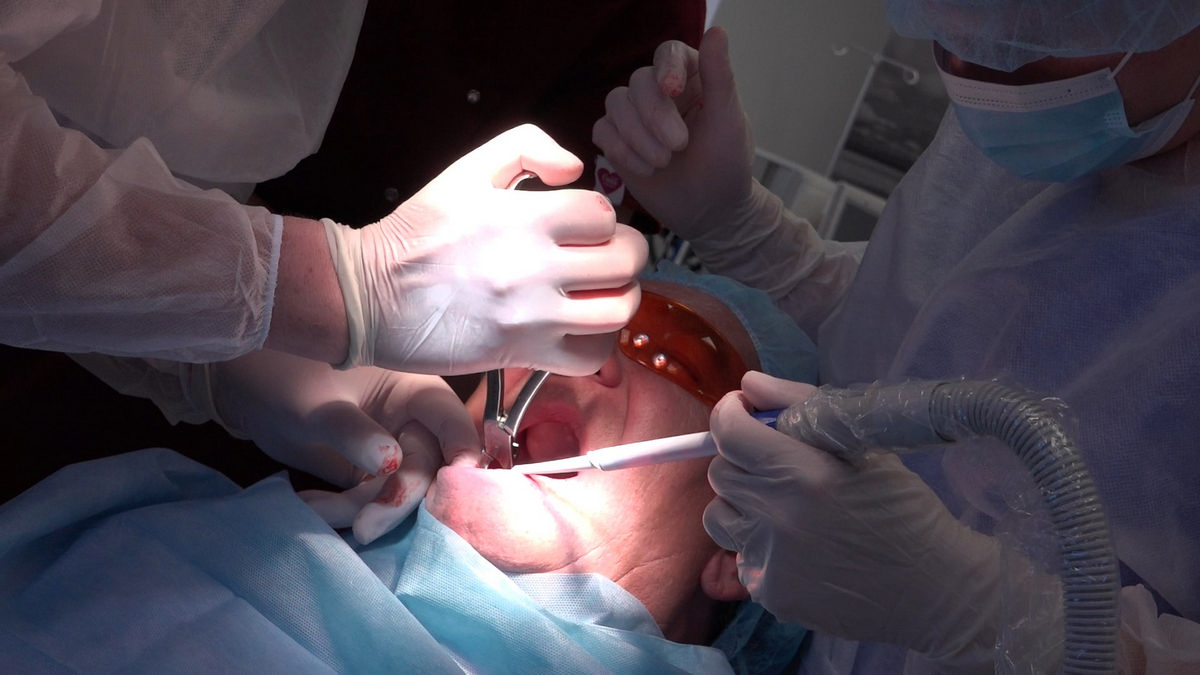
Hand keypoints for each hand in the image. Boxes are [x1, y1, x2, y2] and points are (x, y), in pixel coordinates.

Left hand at [191, 349, 481, 541]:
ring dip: (361, 509)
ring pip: (398, 491)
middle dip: (397, 500)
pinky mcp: (370, 473)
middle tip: (365, 528)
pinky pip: (372, 500)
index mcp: (414, 387)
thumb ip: (354, 433)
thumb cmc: (283, 377)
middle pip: (428, 467)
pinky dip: (346, 509)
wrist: (243, 389)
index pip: (453, 423)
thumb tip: (391, 461)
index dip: (462, 457)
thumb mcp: (316, 406)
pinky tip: (311, 505)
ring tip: (315, 510)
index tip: (451, 497)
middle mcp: (413, 419)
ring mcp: (393, 447)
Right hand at [326, 124, 646, 375]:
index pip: (604, 214)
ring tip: (602, 293)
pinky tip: (582, 328)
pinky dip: (599, 344)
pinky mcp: (520, 353)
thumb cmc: (417, 233)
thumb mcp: (466, 169)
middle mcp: (532, 266)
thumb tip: (575, 166)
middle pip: (624, 262)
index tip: (590, 227)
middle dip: (628, 256)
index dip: (606, 218)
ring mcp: (529, 315)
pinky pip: (590, 356)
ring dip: (621, 300)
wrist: (369, 294)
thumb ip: (526, 145)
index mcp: (522, 216)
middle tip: (610, 258)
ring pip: (618, 311)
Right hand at [592, 27, 760, 240]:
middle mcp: (660, 92)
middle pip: (638, 82)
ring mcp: (635, 117)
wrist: (710, 212)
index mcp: (691, 77)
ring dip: (637, 136)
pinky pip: (601, 131)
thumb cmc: (726, 166)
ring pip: (615, 104)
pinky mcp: (617, 142)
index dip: (666, 68)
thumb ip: (720, 77)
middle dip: (654, 116)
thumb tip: (716, 31)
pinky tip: (646, 170)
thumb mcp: (729, 121)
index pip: (668, 53)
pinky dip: (620, 150)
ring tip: (663, 163)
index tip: (672, 90)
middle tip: (678, 146)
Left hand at [703, 371, 1014, 668]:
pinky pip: (741, 555)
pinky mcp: (768, 593)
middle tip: (776, 462)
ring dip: (742, 503)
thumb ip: (799, 405)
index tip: (746, 412)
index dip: (731, 414)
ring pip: (718, 515)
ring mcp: (767, 560)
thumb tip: (750, 383)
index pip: (729, 431)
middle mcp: (775, 517)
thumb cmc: (904, 509)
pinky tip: (799, 546)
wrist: (933, 591)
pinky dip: (760, 544)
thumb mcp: (864, 446)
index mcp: (800, 472)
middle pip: (720, 471)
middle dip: (741, 457)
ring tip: (782, 506)